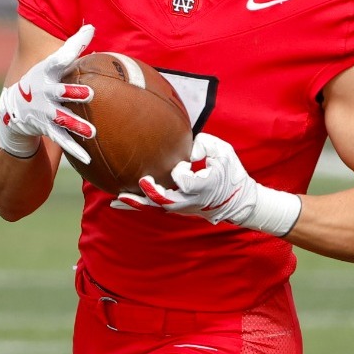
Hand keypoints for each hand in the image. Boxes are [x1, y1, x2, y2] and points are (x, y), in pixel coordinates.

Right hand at [0, 24, 95, 162]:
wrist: (14, 108)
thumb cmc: (41, 80)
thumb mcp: (52, 63)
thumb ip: (73, 46)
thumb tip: (92, 26)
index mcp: (47, 74)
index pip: (57, 60)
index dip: (69, 51)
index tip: (83, 41)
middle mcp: (45, 93)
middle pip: (59, 92)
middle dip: (72, 92)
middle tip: (88, 92)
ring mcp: (45, 113)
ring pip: (62, 119)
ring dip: (76, 125)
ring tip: (91, 132)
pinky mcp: (47, 129)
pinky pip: (63, 140)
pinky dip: (75, 149)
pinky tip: (88, 159)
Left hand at [111, 133, 301, 236]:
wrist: (236, 201)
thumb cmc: (230, 173)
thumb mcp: (224, 152)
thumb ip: (206, 145)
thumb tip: (186, 150)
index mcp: (203, 186)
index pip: (185, 181)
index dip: (181, 171)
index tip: (185, 163)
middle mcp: (190, 200)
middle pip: (165, 200)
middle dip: (151, 192)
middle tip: (142, 180)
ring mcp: (181, 207)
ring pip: (155, 207)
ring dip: (137, 202)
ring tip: (118, 198)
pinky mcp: (175, 208)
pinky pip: (152, 208)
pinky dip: (135, 205)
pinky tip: (117, 202)